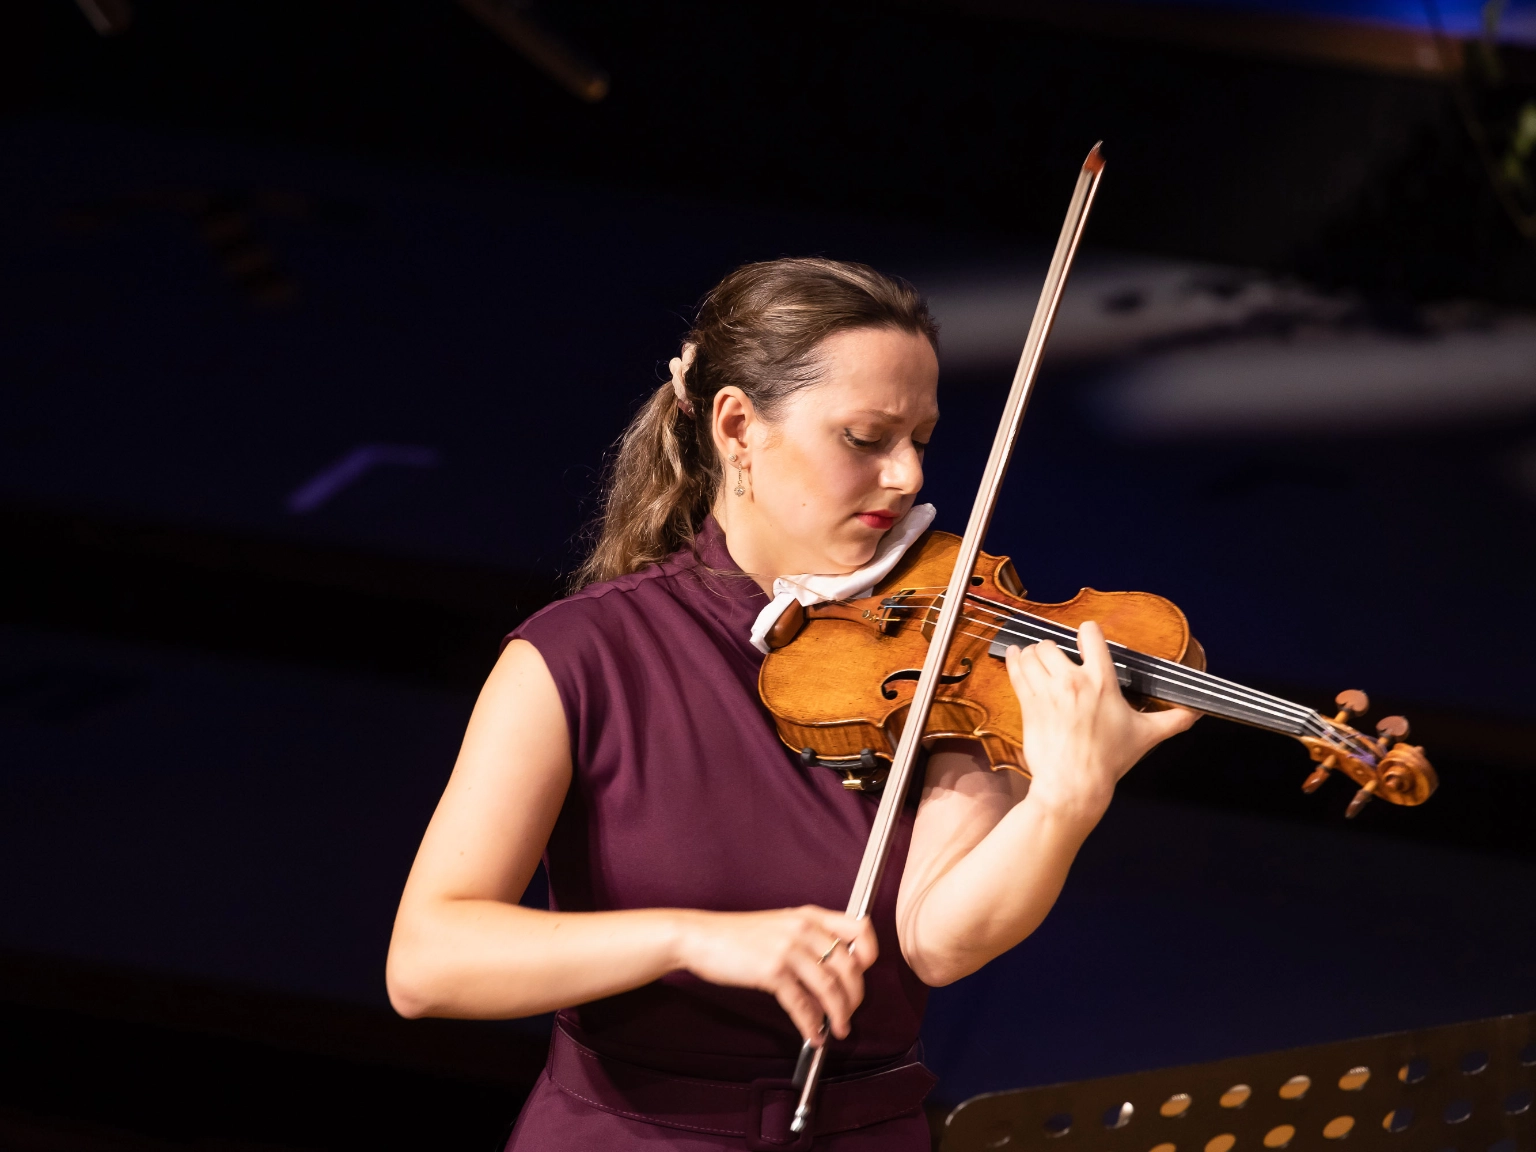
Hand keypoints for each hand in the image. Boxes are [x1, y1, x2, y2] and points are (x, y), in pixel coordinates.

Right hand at [674, 906, 877, 1043]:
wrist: (701, 937)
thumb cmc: (739, 936)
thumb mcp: (781, 927)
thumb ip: (809, 941)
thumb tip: (835, 976)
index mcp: (810, 916)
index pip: (859, 929)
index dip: (869, 955)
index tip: (864, 976)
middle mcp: (804, 928)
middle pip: (848, 966)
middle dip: (854, 997)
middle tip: (848, 1014)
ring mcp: (788, 948)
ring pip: (829, 987)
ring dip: (838, 1015)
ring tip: (837, 1030)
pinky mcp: (771, 970)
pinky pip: (801, 1003)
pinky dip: (810, 1024)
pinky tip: (812, 1034)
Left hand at [1005, 620, 1197, 826]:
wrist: (1074, 784)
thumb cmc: (1109, 760)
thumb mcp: (1145, 736)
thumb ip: (1171, 720)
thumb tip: (1194, 714)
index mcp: (1101, 682)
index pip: (1091, 635)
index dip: (1087, 632)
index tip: (1085, 637)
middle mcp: (1072, 681)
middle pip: (1051, 644)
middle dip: (1053, 649)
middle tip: (1056, 660)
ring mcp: (1048, 691)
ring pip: (1032, 655)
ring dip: (1032, 654)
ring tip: (1034, 659)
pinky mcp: (1029, 704)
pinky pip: (1017, 671)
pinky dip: (1014, 660)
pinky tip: (1015, 656)